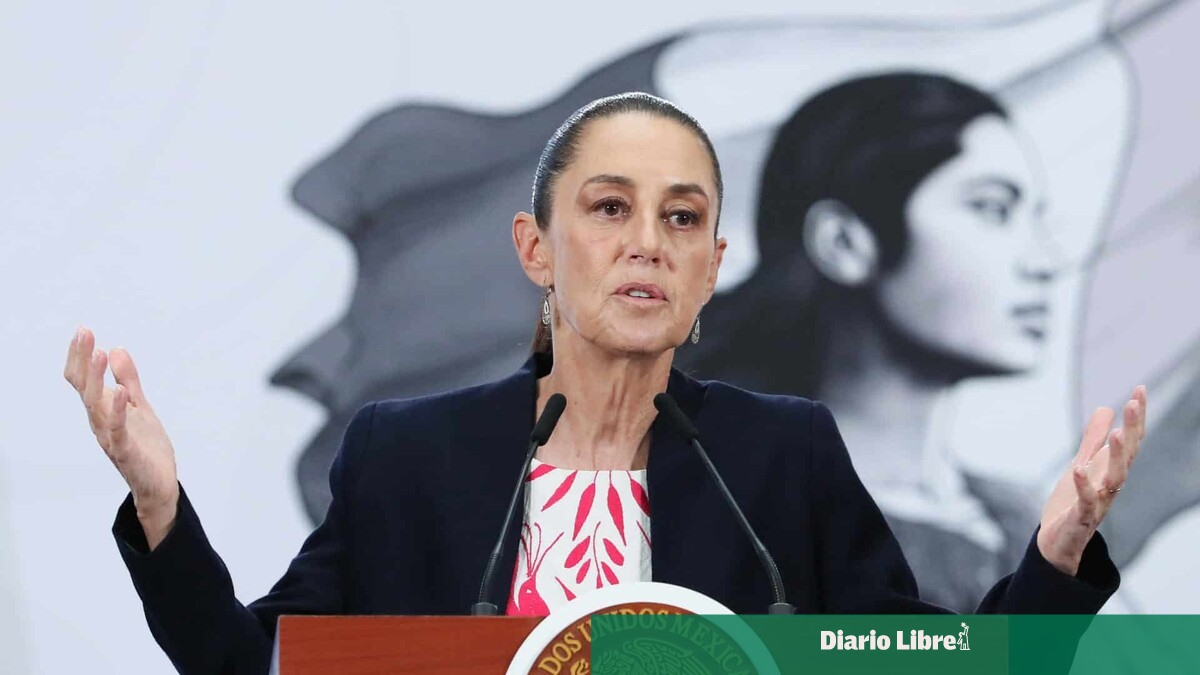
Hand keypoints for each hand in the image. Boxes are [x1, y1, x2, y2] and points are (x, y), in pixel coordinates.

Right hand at [63, 327, 178, 548]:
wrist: (159, 484)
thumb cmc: (146, 447)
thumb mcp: (140, 406)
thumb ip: (128, 379)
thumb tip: (116, 349)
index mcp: (102, 410)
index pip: (83, 380)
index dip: (80, 356)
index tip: (83, 330)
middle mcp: (100, 422)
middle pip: (84, 388)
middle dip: (83, 360)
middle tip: (85, 333)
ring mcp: (111, 437)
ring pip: (96, 406)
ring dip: (95, 379)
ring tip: (98, 353)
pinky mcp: (127, 451)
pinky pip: (119, 429)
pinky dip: (119, 410)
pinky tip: (123, 392)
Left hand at [1037, 386, 1146, 574]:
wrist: (1057, 543)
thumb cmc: (1072, 504)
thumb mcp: (1081, 464)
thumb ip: (1092, 440)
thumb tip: (1105, 409)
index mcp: (1110, 471)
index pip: (1128, 441)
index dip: (1136, 417)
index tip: (1140, 389)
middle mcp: (1110, 485)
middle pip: (1127, 455)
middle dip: (1131, 429)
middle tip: (1134, 402)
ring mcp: (1097, 502)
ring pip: (1114, 479)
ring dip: (1116, 456)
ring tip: (1116, 433)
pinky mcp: (1080, 518)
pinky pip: (1085, 502)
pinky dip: (1084, 487)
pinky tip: (1079, 470)